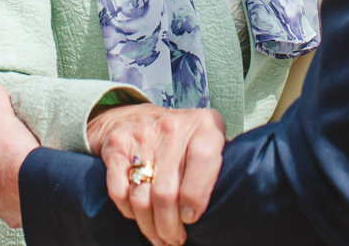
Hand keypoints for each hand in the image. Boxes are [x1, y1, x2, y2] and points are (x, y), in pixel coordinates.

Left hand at [0, 84, 38, 227]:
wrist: (35, 179)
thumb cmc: (9, 154)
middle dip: (2, 186)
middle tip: (15, 172)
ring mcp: (11, 213)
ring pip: (13, 206)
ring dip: (21, 194)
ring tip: (34, 180)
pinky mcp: (31, 218)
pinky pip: (34, 212)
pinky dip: (40, 202)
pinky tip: (47, 190)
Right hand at [87, 103, 225, 245]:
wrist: (134, 115)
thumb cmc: (183, 140)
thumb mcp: (209, 141)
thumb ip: (220, 166)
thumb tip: (232, 204)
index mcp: (204, 126)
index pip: (204, 160)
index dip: (196, 196)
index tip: (192, 218)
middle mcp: (173, 127)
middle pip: (167, 191)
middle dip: (170, 226)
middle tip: (174, 240)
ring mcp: (142, 135)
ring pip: (142, 197)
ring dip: (149, 226)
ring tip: (159, 238)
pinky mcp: (116, 146)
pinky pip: (119, 192)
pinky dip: (127, 211)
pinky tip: (137, 216)